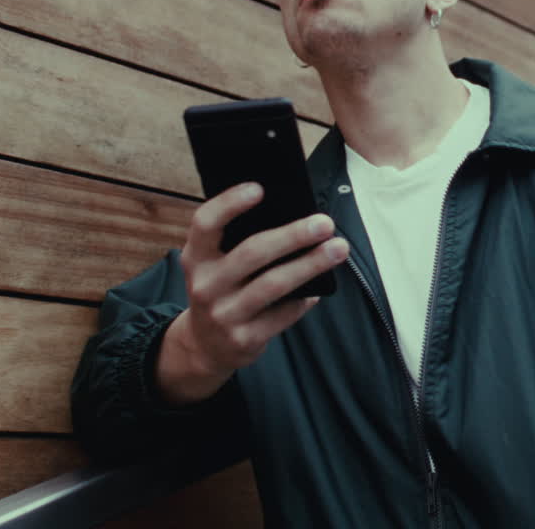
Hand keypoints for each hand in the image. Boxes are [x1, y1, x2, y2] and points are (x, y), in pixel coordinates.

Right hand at [156, 182, 347, 404]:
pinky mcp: (244, 338)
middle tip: (325, 223)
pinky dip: (305, 299)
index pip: (206, 223)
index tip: (260, 188)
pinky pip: (283, 314)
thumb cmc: (222, 290)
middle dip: (293, 235)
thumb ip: (238, 242)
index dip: (229, 203)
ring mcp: (224, 314)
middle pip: (252, 252)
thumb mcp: (215, 265)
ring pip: (273, 284)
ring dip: (310, 264)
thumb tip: (294, 215)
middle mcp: (205, 284)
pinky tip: (320, 288)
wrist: (205, 346)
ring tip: (338, 249)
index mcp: (196, 257)